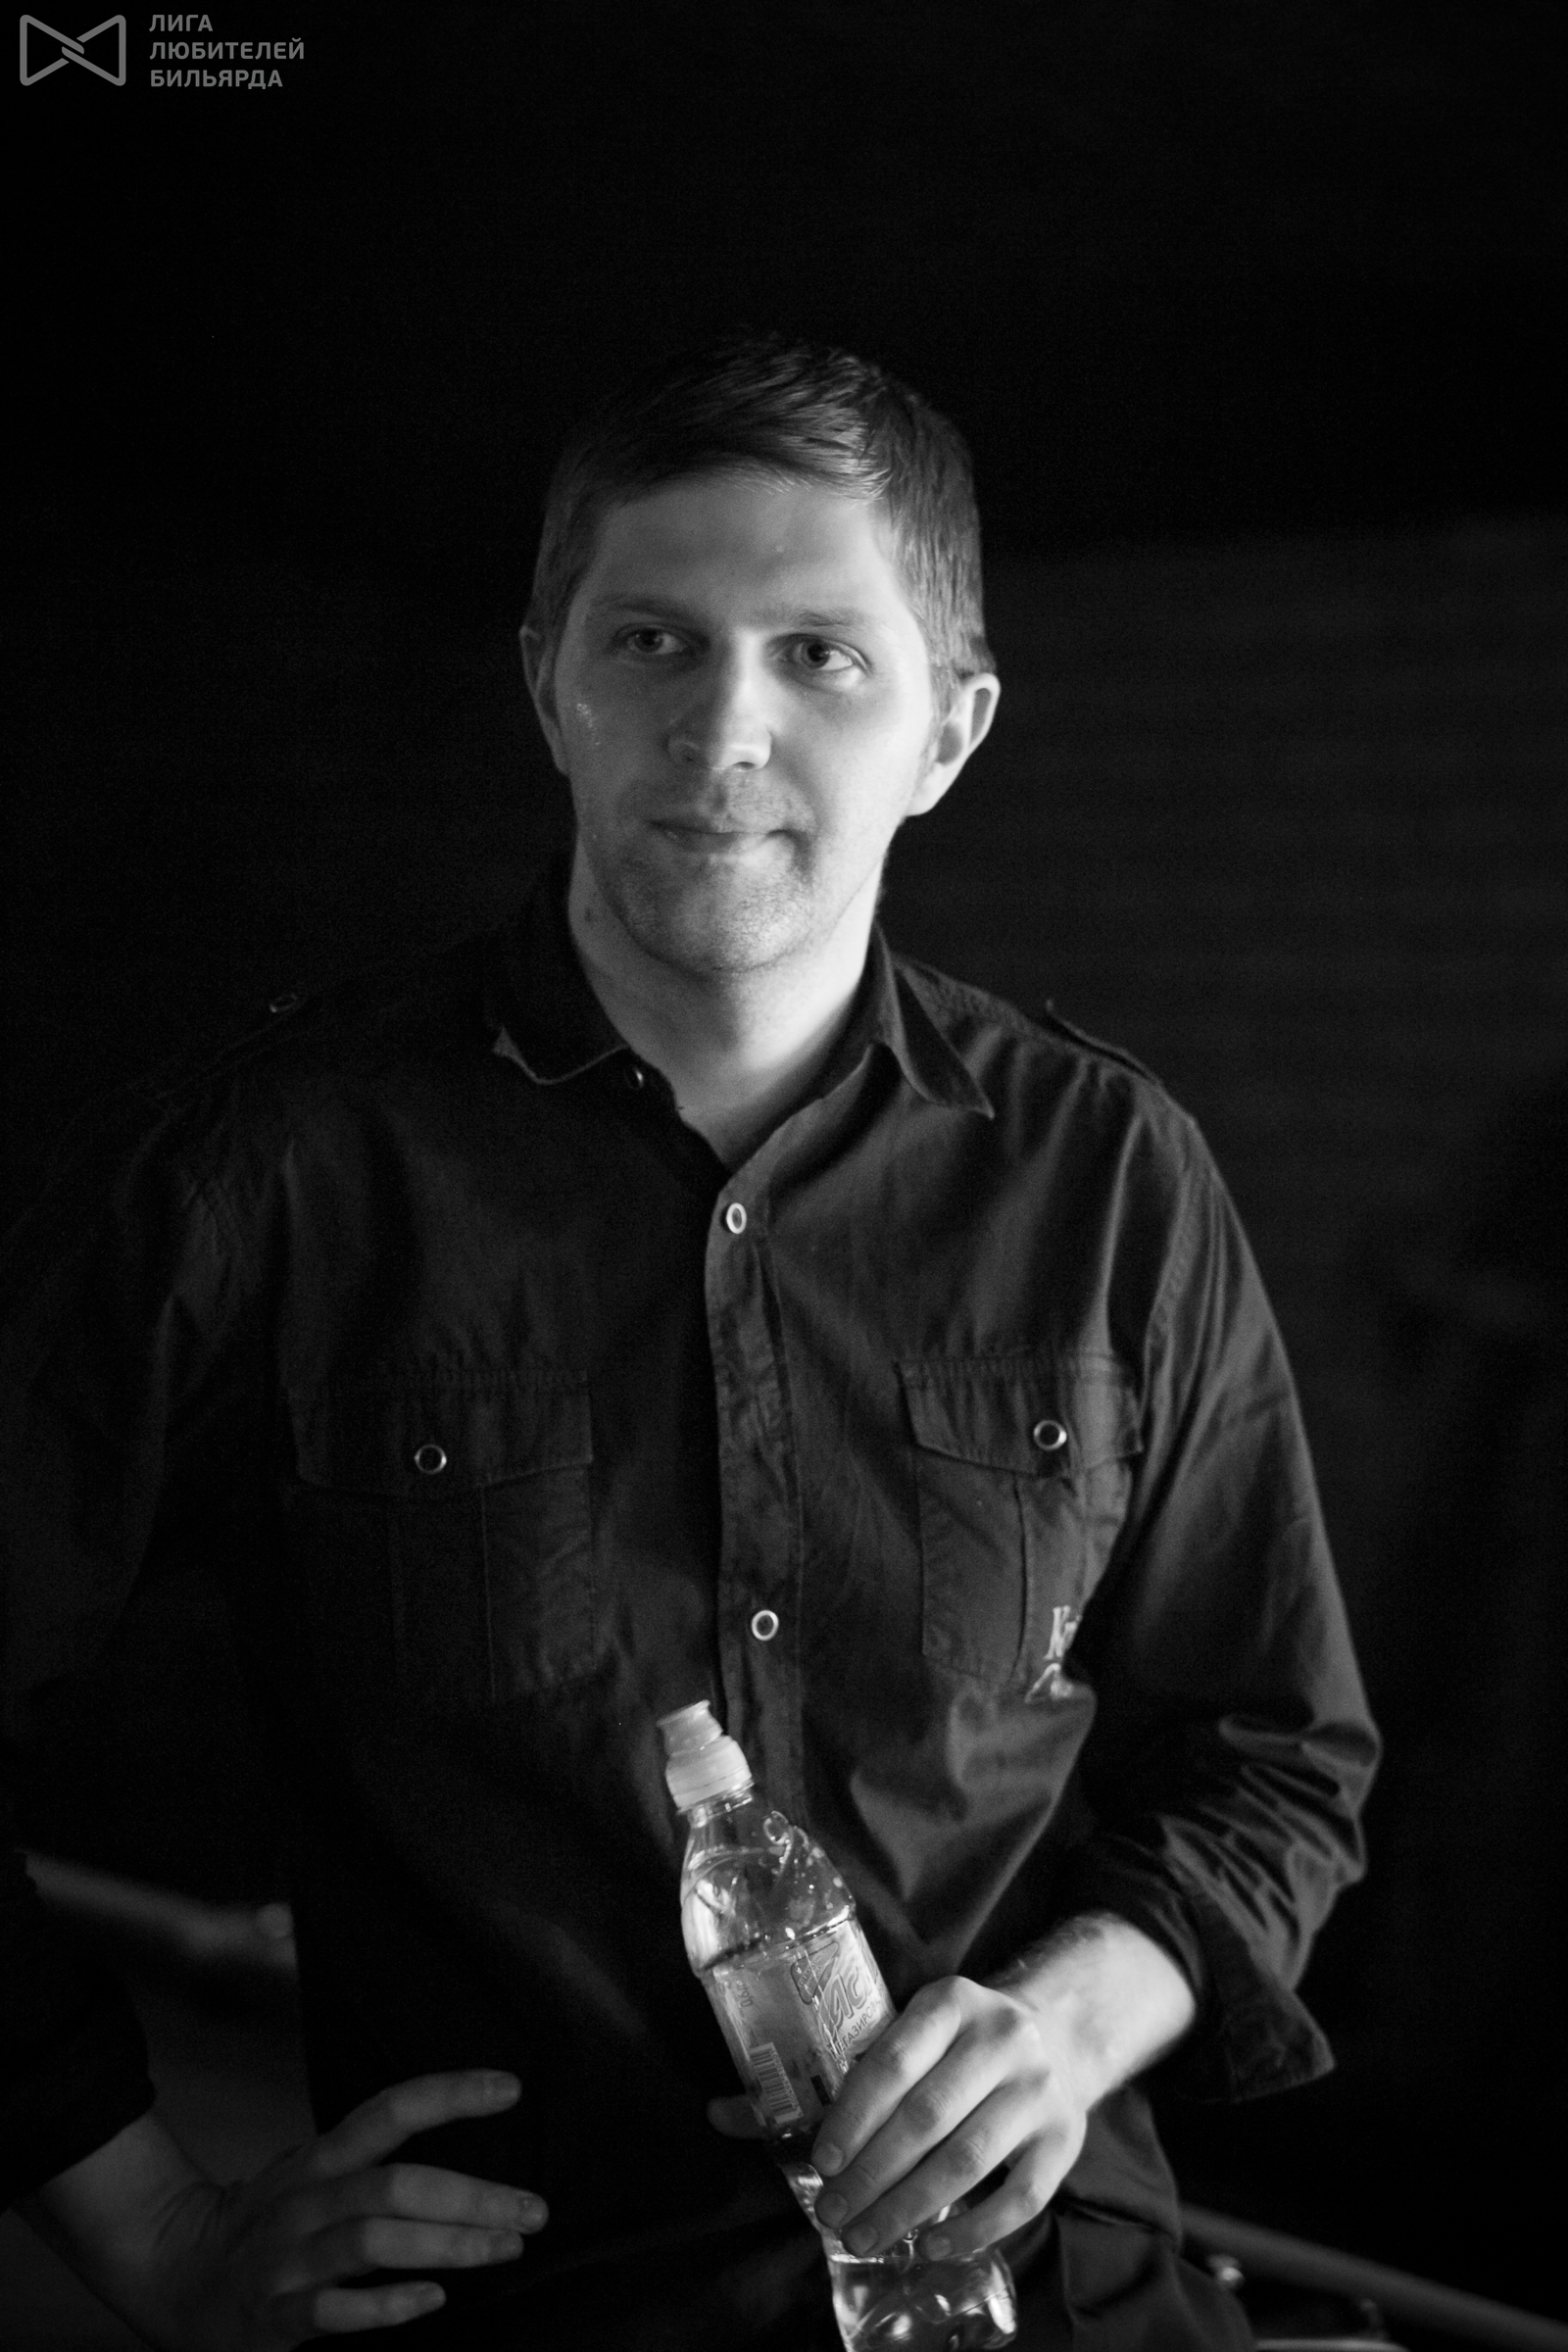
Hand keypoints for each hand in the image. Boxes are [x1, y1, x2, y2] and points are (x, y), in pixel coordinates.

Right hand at [33, 2070, 545, 2349]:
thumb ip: (371, 2160)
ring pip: (371, 2242)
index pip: (389, 2110)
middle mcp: (306, 2201)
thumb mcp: (312, 2172)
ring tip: (503, 2250)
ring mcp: (289, 2259)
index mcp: (319, 2158)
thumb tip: (461, 2141)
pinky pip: (334, 2310)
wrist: (171, 2273)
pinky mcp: (278, 2317)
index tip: (511, 2088)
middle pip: (395, 2185)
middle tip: (534, 2210)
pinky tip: (434, 2299)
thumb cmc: (268, 2220)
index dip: (449, 2094)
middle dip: (472, 2197)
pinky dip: (386, 2304)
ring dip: (446, 2246)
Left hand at [786, 1918, 1195, 2263]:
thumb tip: (718, 2114)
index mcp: (950, 2003)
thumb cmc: (953, 2044)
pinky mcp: (1065, 2140)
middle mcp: (1001, 2039)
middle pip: (928, 2118)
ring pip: (968, 2159)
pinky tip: (930, 2244)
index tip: (822, 2162)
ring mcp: (1038, 2090)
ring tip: (864, 2238)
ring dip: (909, 2207)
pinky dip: (973, 2228)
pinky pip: (1019, 2197)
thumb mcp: (903, 2034)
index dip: (854, 2114)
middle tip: (832, 2216)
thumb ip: (824, 2077)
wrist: (1060, 2031)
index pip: (894, 2060)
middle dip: (873, 2175)